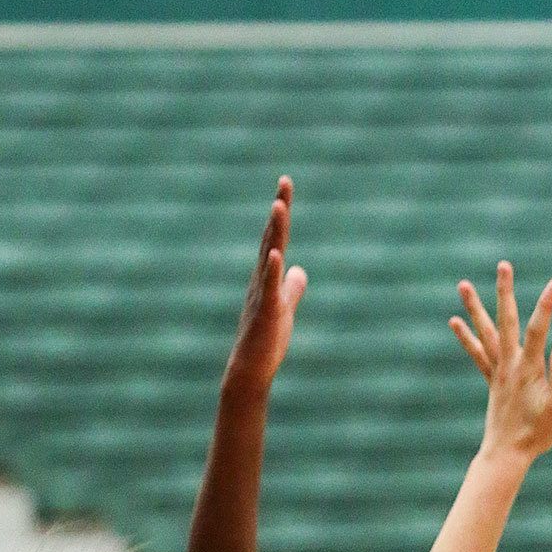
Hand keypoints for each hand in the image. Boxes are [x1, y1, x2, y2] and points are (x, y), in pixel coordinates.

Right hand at [223, 176, 308, 397]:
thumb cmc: (266, 340)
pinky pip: (269, 288)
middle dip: (279, 210)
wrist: (251, 369)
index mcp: (268, 276)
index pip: (276, 237)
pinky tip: (278, 254)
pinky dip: (273, 270)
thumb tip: (299, 270)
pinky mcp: (265, 313)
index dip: (282, 212)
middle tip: (285, 182)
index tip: (286, 184)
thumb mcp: (285, 307)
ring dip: (274, 232)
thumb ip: (292, 288)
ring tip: (279, 206)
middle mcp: (262, 279)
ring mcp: (262, 294)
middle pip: (272, 238)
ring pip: (269, 257)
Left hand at [451, 262, 551, 462]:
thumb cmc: (537, 434)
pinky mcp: (491, 380)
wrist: (507, 455)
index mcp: (528, 370)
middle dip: (505, 291)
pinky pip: (477, 354)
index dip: (546, 306)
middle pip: (506, 321)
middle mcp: (509, 365)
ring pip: (485, 332)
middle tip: (503, 265)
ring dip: (475, 308)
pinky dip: (466, 337)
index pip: (539, 331)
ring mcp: (497, 371)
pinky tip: (455, 322)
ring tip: (462, 284)